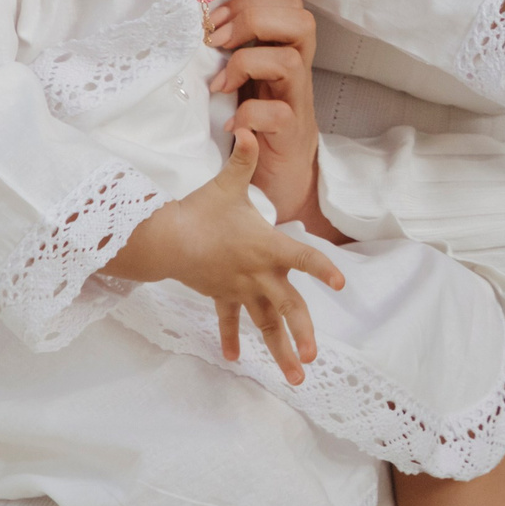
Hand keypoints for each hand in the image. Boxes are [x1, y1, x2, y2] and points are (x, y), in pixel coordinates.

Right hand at [105, 129, 345, 385]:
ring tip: (297, 376)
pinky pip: (230, 320)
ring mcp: (240, 289)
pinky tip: (235, 359)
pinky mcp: (220, 295)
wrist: (163, 240)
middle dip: (302, 334)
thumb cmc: (200, 211)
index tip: (341, 284)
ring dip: (279, 350)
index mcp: (267, 247)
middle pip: (287, 308)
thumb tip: (248, 130)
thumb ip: (244, 159)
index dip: (323, 269)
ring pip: (265, 324)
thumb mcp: (227, 184)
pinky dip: (233, 337)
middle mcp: (258, 274)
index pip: (304, 257)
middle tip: (314, 358)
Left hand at [206, 0, 320, 224]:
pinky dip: (250, 115)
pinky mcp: (291, 137)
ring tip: (222, 84)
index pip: (288, 5)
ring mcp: (296, 104)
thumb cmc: (254, 133)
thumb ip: (230, 58)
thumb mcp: (243, 86)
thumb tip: (191, 31)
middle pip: (300, 21)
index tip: (214, 23)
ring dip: (247, 63)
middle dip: (254, 19)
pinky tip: (232, 126)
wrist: (280, 187)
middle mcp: (295, 75)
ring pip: (291, 60)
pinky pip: (278, 115)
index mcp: (282, 55)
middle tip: (219, 41)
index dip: (250, 2)